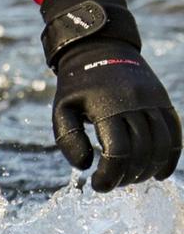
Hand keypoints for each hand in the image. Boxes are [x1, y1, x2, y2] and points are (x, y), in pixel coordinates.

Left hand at [40, 0, 180, 189]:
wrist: (98, 47)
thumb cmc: (76, 84)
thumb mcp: (61, 107)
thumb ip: (67, 138)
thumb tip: (85, 166)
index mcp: (107, 105)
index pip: (118, 151)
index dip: (110, 175)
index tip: (98, 186)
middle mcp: (135, 103)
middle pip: (142, 151)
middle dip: (128, 176)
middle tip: (113, 184)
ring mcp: (153, 101)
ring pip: (161, 145)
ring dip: (148, 170)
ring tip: (131, 179)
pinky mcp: (163, 101)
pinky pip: (175, 134)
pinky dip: (170, 157)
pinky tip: (158, 173)